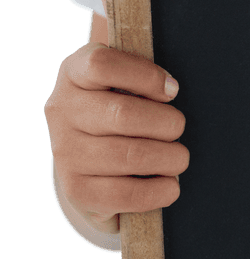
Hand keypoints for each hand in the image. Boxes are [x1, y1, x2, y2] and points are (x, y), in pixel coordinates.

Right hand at [44, 42, 188, 233]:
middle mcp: (62, 110)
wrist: (91, 157)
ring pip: (129, 156)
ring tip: (178, 158)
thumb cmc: (122, 105)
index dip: (146, 77)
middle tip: (178, 129)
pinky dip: (158, 191)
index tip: (172, 91)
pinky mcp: (75, 188)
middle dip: (167, 124)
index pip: (102, 65)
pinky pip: (124, 194)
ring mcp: (65, 151)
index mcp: (74, 73)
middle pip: (123, 115)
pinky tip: (169, 185)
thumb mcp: (124, 79)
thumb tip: (170, 86)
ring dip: (169, 158)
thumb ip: (141, 70)